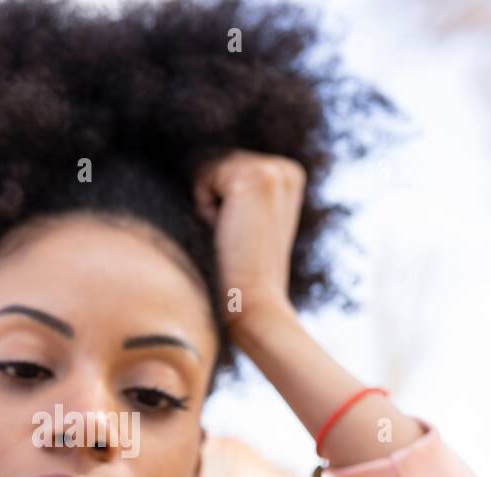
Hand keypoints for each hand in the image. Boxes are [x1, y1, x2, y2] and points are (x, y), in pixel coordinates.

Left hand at [193, 150, 305, 331]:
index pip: (228, 164)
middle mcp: (287, 168)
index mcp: (290, 175)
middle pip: (217, 162)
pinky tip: (225, 231)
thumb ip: (237, 190)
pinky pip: (203, 179)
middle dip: (214, 200)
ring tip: (232, 235)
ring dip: (209, 205)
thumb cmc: (242, 269)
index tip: (242, 232)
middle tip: (236, 236)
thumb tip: (199, 161)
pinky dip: (204, 208)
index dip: (222, 201)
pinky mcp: (256, 178)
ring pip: (209, 168)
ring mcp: (275, 170)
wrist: (254, 300)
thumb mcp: (247, 220)